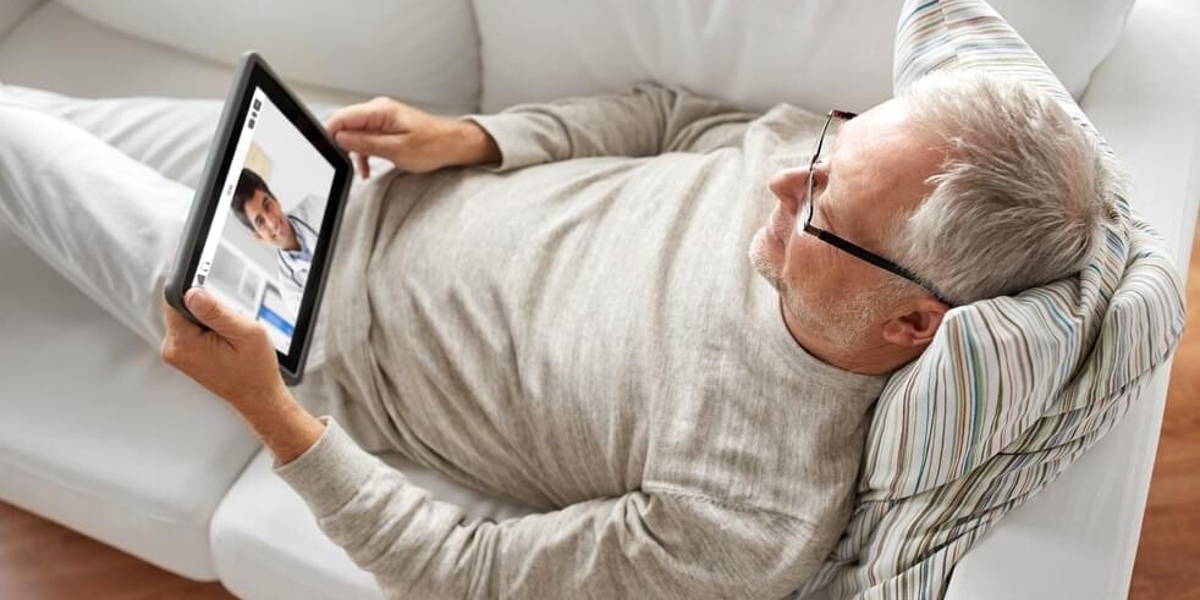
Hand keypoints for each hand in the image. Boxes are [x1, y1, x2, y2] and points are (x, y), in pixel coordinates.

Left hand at [161, 288, 325, 462]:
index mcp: (183, 343)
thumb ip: (217, 311)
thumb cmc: (255, 370)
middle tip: (229, 324)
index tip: (216, 300)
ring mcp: (177, 354)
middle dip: (205, 308)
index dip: (196, 292)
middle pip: (180, 307)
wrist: (257, 396)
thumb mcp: (245, 332)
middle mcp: (173, 349)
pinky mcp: (183, 355)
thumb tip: (193, 293)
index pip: (175, 299)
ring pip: (187, 317)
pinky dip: (207, 330)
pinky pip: (190, 329)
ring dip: (208, 319)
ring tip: (228, 336)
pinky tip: (224, 342)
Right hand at [324, 97, 498, 177]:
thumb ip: (366, 143)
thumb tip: (340, 138)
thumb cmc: (432, 146)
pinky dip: (364, 152)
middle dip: (341, 145)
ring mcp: (382, 117)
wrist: (453, 145)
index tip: (326, 151)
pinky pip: (366, 137)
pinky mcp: (386, 126)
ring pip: (355, 132)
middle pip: (346, 124)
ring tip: (361, 171)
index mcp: (379, 111)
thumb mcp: (396, 150)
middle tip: (344, 165)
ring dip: (354, 152)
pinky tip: (367, 168)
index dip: (330, 134)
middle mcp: (378, 109)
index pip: (342, 117)